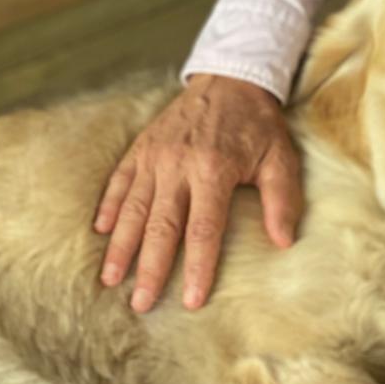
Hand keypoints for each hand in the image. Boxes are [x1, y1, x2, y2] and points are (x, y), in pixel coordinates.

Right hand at [94, 73, 302, 312]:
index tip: (192, 301)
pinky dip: (109, 205)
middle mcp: (179, 164)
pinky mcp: (142, 146)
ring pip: (134, 207)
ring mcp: (156, 155)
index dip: (198, 267)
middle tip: (141, 304)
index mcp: (214, 169)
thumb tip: (284, 242)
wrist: (231, 79)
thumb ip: (281, 200)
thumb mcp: (280, 157)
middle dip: (150, 268)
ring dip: (121, 245)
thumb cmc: (258, 125)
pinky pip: (120, 180)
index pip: (204, 229)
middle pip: (161, 226)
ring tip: (110, 279)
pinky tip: (100, 231)